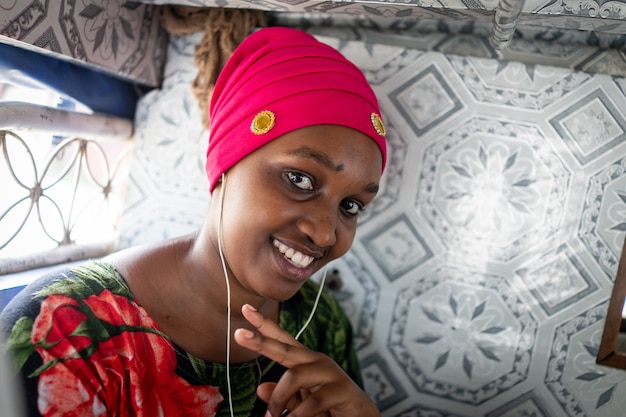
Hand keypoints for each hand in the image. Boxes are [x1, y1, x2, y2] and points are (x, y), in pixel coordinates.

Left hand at [234, 304, 379, 416]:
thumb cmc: (329, 408)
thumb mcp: (301, 401)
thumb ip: (283, 395)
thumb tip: (260, 388)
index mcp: (306, 361)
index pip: (282, 339)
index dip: (264, 325)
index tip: (246, 309)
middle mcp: (317, 361)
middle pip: (285, 348)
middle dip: (261, 341)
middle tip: (239, 334)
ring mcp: (331, 373)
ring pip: (294, 377)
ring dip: (278, 401)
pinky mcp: (341, 389)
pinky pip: (312, 402)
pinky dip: (297, 416)